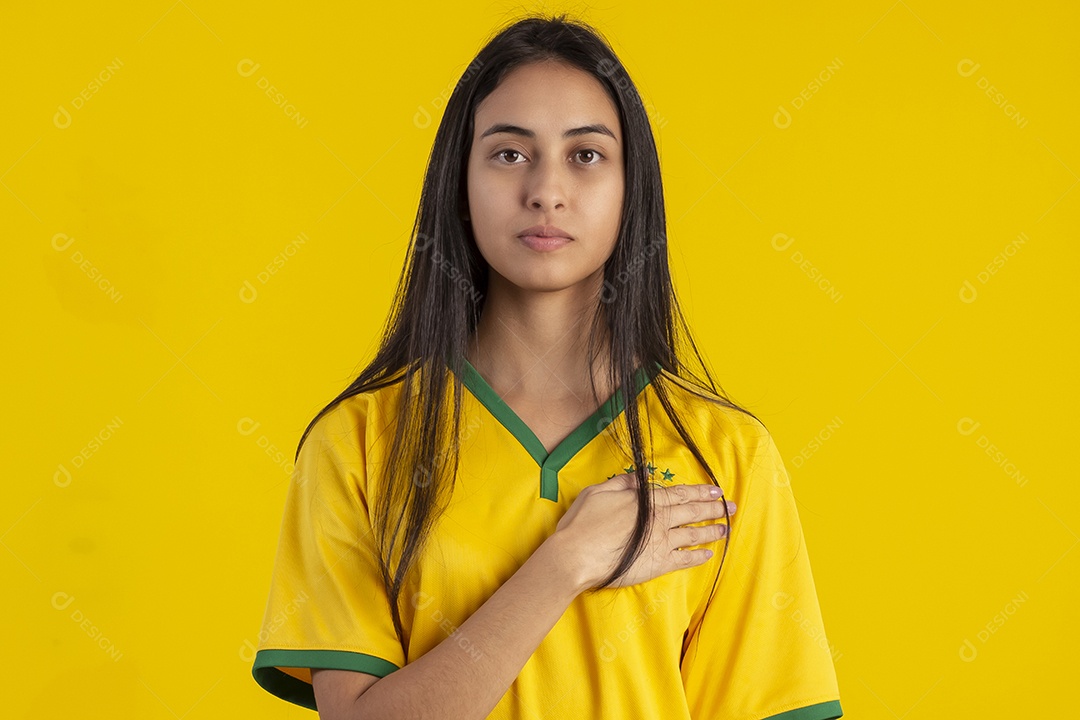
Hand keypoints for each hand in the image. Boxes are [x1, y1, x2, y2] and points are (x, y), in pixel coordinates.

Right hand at [552, 472, 735, 591]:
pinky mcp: (658, 564)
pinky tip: (709, 554)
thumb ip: (622, 484)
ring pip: (693, 534)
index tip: (716, 491)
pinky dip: (698, 556)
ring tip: (726, 528)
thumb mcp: (598, 492)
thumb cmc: (583, 523)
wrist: (577, 556)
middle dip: (714, 509)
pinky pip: (685, 559)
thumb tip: (640, 478)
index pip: (680, 494)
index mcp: (646, 501)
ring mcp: (661, 542)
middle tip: (731, 508)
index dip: (700, 492)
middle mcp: (659, 519)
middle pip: (693, 512)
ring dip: (712, 530)